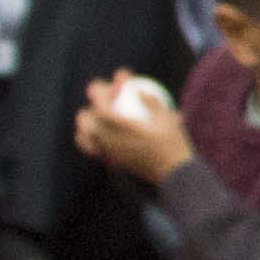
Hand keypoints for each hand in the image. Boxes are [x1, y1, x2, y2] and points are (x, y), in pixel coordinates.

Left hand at [71, 75, 193, 185]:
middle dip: (95, 103)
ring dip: (88, 121)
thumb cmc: (173, 144)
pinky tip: (100, 133)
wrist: (174, 175)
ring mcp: (107, 153)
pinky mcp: (111, 162)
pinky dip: (90, 138)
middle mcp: (109, 140)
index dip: (101, 91)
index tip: (112, 84)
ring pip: (84, 134)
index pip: (100, 105)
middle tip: (111, 98)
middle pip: (87, 117)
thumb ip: (151, 101)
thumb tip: (138, 90)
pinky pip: (91, 148)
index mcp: (121, 128)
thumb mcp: (168, 118)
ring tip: (100, 115)